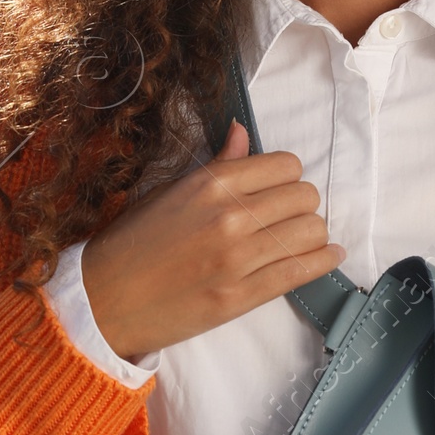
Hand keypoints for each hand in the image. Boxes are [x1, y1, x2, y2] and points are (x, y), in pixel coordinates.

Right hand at [81, 120, 344, 358]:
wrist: (105, 301)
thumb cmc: (132, 244)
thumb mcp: (169, 192)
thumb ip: (216, 164)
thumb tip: (243, 134)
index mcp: (212, 184)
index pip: (285, 165)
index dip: (287, 176)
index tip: (279, 188)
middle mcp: (230, 216)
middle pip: (304, 196)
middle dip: (301, 205)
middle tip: (288, 216)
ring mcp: (239, 259)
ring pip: (311, 231)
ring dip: (312, 233)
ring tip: (302, 238)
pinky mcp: (242, 297)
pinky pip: (302, 271)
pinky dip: (323, 261)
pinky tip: (329, 256)